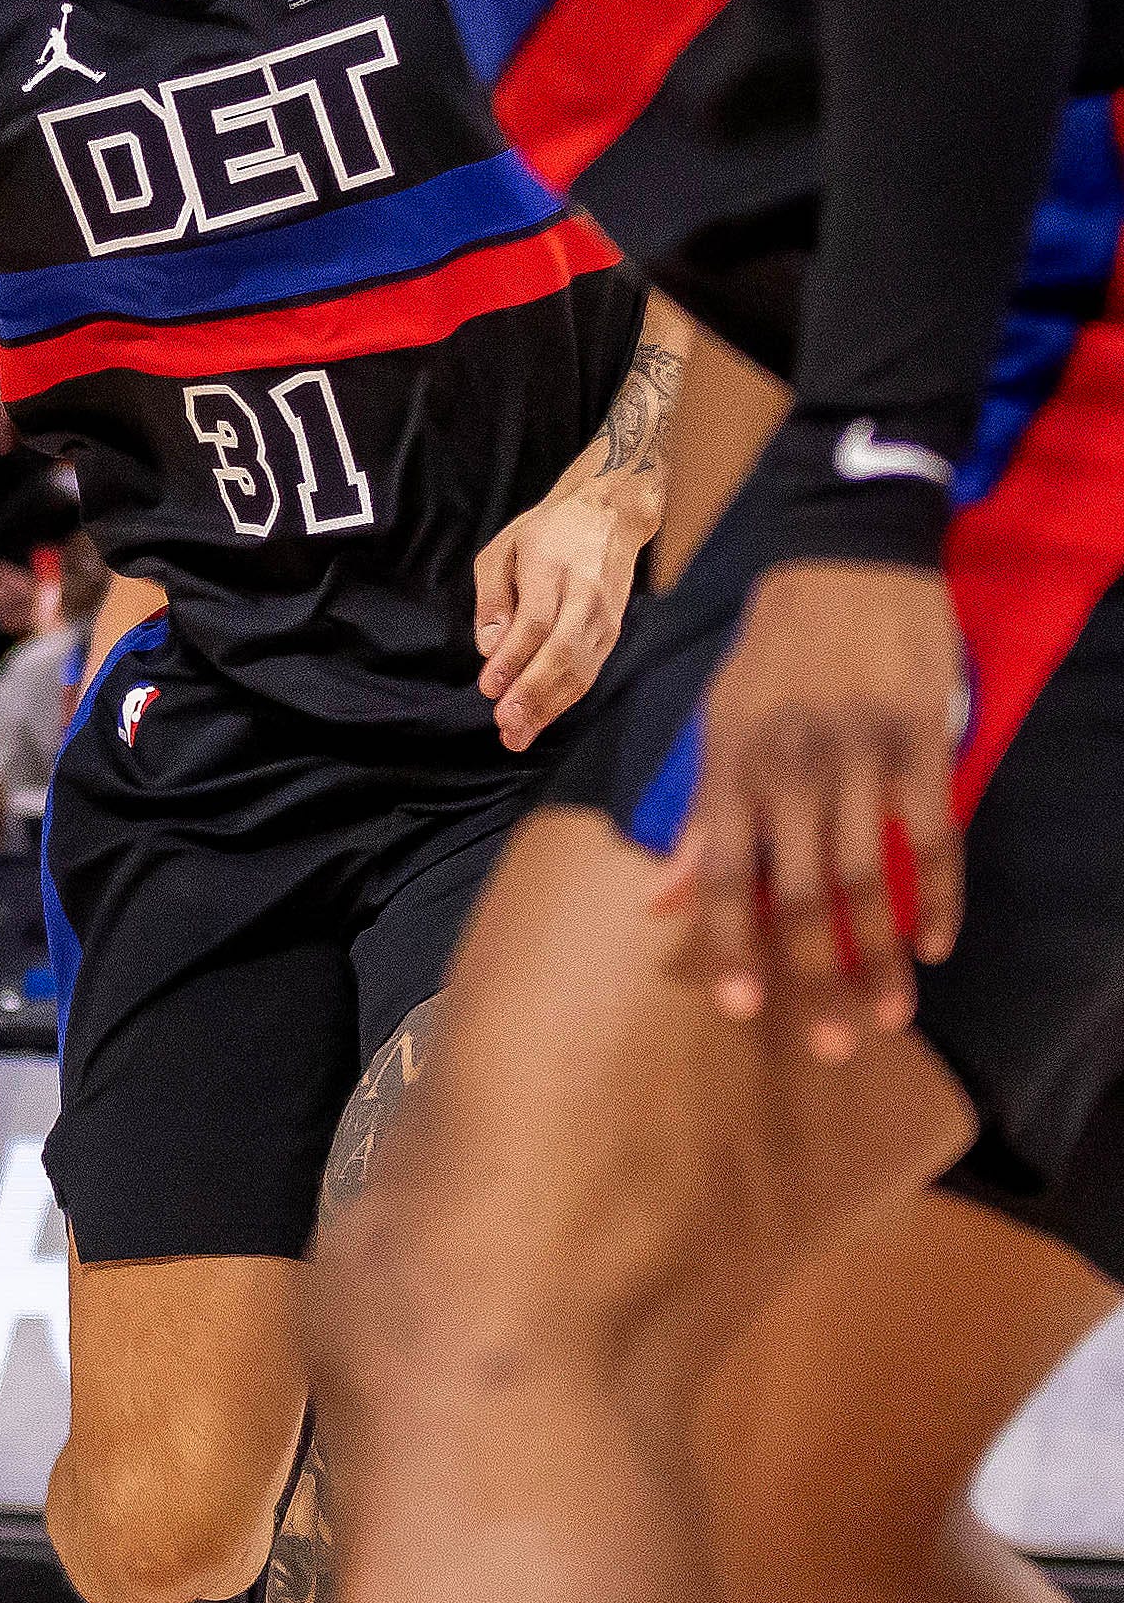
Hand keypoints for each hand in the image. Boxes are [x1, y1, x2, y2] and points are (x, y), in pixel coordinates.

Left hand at [473, 466, 656, 750]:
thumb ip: (493, 597)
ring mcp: (606, 617)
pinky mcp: (613, 632)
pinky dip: (565, 699)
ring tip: (518, 736)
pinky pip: (589, 671)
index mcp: (556, 569)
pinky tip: (541, 718)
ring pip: (580, 669)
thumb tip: (489, 648)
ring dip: (549, 707)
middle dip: (533, 694)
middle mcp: (587, 596)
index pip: (536, 622)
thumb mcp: (503, 549)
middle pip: (563, 652)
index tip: (488, 687)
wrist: (610, 515)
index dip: (513, 658)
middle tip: (506, 725)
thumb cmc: (547, 533)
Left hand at [648, 560, 964, 1064]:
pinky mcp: (924, 739)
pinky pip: (936, 832)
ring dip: (878, 954)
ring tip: (885, 1019)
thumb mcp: (715, 724)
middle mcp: (792, 766)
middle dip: (811, 974)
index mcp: (731, 766)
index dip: (730, 944)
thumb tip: (662, 902)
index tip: (739, 1009)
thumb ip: (696, 817)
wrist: (845, 558)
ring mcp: (862, 753)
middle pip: (802, 890)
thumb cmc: (771, 653)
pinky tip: (936, 945)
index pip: (726, 873)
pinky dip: (940, 893)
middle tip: (825, 1045)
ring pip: (871, 874)